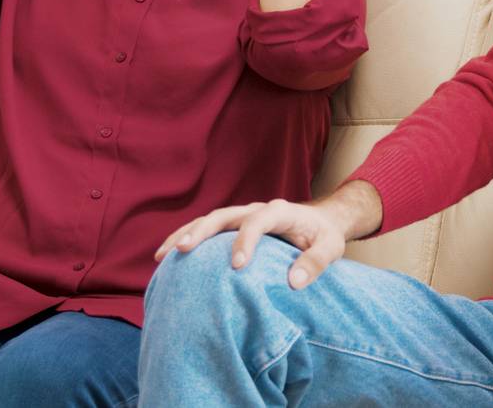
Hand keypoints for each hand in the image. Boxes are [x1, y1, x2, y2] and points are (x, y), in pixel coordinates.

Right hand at [155, 199, 348, 288]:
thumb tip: (293, 282)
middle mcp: (256, 209)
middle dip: (201, 231)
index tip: (237, 266)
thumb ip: (315, 263)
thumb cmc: (324, 236)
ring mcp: (242, 216)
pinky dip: (188, 239)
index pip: (258, 221)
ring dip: (186, 234)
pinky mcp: (233, 227)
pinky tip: (168, 256)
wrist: (320, 222)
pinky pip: (207, 230)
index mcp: (280, 211)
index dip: (246, 240)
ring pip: (209, 220)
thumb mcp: (330, 248)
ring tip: (162, 256)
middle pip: (224, 215)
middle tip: (182, 251)